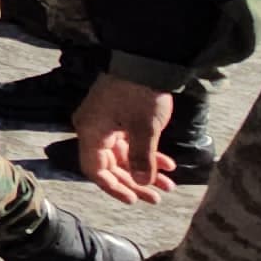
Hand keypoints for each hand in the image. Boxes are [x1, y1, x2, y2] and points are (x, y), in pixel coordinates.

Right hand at [75, 75, 179, 204]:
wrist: (147, 61)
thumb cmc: (140, 93)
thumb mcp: (144, 129)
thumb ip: (142, 159)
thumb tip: (142, 183)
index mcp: (91, 132)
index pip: (95, 170)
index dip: (113, 188)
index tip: (134, 200)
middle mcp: (94, 130)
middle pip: (111, 166)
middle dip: (135, 183)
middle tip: (157, 197)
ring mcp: (107, 124)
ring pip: (124, 157)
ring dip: (145, 171)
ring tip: (168, 185)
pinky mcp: (120, 118)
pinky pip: (131, 144)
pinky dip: (148, 155)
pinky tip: (168, 165)